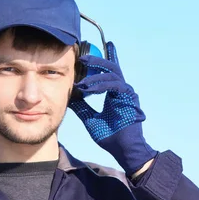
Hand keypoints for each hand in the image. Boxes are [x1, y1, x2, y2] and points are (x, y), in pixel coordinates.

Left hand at [69, 42, 156, 175]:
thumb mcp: (90, 119)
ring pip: (112, 74)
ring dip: (95, 73)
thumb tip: (70, 97)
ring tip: (81, 74)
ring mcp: (126, 93)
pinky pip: (114, 85)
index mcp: (114, 94)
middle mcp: (121, 91)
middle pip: (111, 68)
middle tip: (83, 56)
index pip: (108, 73)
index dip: (105, 59)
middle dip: (97, 60)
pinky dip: (101, 85)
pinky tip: (89, 88)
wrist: (123, 149)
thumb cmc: (110, 136)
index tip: (96, 49)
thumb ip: (82, 107)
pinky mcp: (128, 98)